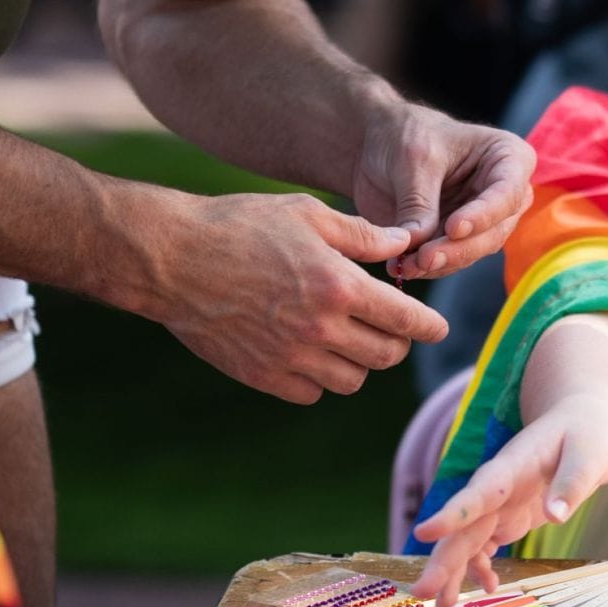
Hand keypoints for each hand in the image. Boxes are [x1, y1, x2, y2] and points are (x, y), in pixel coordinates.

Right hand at [149, 190, 447, 401]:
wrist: (171, 258)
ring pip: (352, 380)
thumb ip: (362, 234)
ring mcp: (290, 357)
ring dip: (358, 361)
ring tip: (346, 337)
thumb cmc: (239, 224)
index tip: (436, 328)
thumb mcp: (306, 213)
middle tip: (388, 327)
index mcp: (339, 286)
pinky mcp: (262, 375)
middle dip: (396, 342)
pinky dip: (319, 378)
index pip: (407, 321)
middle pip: (386, 356)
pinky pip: (311, 392)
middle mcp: (320, 328)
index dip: (429, 326)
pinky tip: (310, 352)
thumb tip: (404, 246)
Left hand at [353, 102, 534, 282]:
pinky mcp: (457, 239)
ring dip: (441, 263)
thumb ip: (420, 201)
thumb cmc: (404, 134)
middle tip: (426, 257)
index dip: (484, 215)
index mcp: (508, 158)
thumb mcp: (413, 159)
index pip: (507, 193)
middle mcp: (504, 193)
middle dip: (459, 248)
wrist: (376, 145)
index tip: (453, 227)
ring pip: (473, 251)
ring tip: (407, 265)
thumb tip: (419, 242)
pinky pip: (450, 260)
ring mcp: (483, 220)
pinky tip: (402, 266)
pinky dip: (428, 267)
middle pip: (494, 231)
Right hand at [412, 395, 607, 604]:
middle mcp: (496, 487)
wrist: (580, 424)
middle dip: (442, 560)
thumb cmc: (586, 433)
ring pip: (467, 541)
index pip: (478, 492)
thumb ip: (573, 482)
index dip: (453, 513)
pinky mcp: (506, 516)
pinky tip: (489, 587)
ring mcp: (498, 504)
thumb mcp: (590, 453)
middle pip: (464, 527)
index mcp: (512, 466)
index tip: (424, 533)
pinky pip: (485, 545)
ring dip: (454, 572)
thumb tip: (557, 516)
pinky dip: (482, 567)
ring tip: (443, 605)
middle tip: (422, 592)